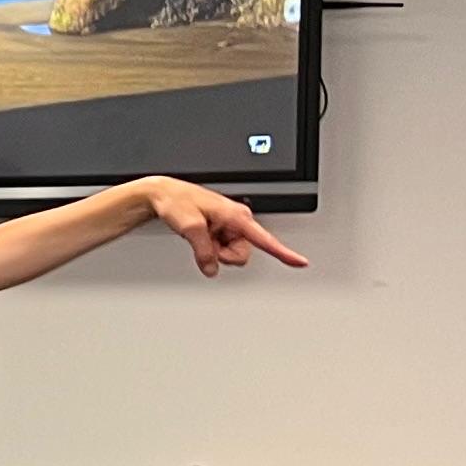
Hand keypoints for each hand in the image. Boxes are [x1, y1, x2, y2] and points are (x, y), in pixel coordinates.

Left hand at [140, 179, 310, 276]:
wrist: (164, 195)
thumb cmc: (177, 202)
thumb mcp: (190, 227)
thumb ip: (203, 251)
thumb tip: (211, 269)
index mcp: (237, 216)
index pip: (265, 239)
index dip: (284, 253)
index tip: (301, 262)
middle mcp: (239, 221)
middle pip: (242, 254)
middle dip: (224, 255)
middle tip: (205, 243)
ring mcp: (230, 227)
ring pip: (233, 255)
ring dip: (216, 252)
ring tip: (202, 236)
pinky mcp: (223, 232)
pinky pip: (222, 251)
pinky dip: (211, 249)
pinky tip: (202, 237)